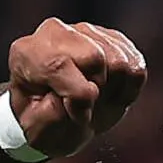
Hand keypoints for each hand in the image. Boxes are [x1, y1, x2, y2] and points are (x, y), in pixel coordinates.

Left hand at [2, 19, 146, 158]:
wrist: (53, 117)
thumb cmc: (43, 123)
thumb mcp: (39, 131)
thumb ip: (54, 115)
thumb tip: (85, 92)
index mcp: (27, 53)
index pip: (59, 65)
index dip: (77, 101)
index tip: (78, 118)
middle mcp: (54, 33)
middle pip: (95, 57)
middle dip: (98, 92)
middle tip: (87, 110)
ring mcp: (85, 31)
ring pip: (120, 61)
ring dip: (114, 91)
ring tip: (97, 102)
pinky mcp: (112, 38)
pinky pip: (135, 64)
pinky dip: (129, 87)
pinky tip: (112, 94)